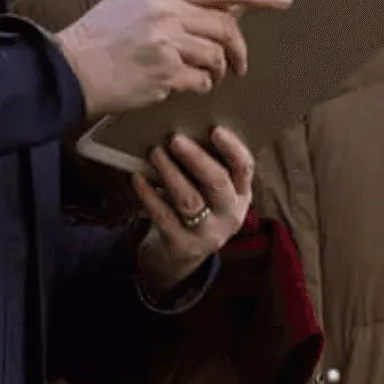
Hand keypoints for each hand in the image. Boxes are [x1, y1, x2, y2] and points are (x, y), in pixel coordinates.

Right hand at [56, 0, 291, 115]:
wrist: (70, 68)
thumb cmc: (101, 36)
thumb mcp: (134, 0)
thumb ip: (174, 0)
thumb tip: (220, 6)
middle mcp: (166, 11)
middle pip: (225, 26)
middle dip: (238, 48)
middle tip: (238, 64)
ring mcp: (166, 42)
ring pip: (216, 56)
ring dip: (216, 71)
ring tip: (201, 76)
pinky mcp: (164, 73)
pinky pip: (201, 81)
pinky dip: (199, 86)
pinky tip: (181, 86)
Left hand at [130, 130, 255, 292]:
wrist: (178, 257)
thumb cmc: (195, 209)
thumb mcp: (210, 192)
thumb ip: (207, 166)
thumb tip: (185, 127)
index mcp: (241, 195)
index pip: (245, 168)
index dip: (232, 148)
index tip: (214, 129)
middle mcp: (230, 216)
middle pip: (217, 183)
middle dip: (196, 158)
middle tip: (175, 139)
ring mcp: (207, 234)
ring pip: (190, 200)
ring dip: (171, 173)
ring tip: (155, 153)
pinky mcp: (183, 245)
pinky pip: (164, 216)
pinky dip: (149, 194)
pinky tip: (138, 177)